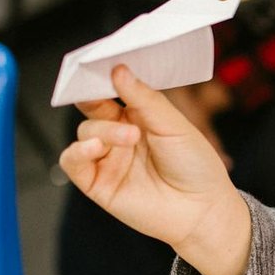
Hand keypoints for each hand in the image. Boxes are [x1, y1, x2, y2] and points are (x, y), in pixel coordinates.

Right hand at [59, 65, 250, 274]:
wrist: (202, 210)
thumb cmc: (195, 166)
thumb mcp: (174, 124)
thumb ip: (144, 99)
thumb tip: (118, 70)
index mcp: (138, 116)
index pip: (110, 91)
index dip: (101, 78)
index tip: (97, 64)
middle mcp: (119, 135)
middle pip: (91, 108)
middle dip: (92, 97)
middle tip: (101, 93)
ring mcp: (107, 158)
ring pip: (85, 133)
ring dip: (102, 131)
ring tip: (130, 137)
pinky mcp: (97, 183)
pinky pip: (72, 162)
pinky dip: (78, 151)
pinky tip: (96, 149)